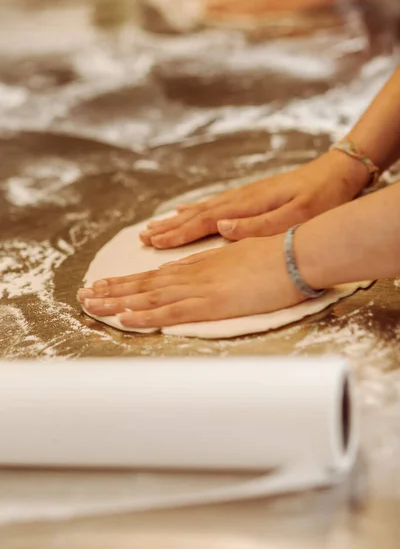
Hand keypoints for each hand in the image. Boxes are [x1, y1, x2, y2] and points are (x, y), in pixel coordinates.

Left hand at [78, 236, 304, 327]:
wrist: (297, 254)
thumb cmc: (276, 256)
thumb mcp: (238, 257)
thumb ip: (214, 264)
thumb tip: (194, 269)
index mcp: (201, 265)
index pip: (157, 275)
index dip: (130, 281)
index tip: (107, 284)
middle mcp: (195, 274)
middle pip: (146, 283)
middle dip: (113, 289)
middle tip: (85, 294)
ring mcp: (201, 287)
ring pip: (151, 295)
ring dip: (119, 300)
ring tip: (91, 304)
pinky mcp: (213, 302)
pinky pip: (172, 311)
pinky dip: (147, 315)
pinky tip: (126, 318)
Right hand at [140, 151, 368, 248]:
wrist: (338, 173)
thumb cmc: (321, 198)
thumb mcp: (295, 216)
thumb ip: (258, 225)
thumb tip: (221, 227)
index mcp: (247, 205)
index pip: (204, 221)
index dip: (177, 233)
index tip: (154, 242)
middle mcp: (239, 199)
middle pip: (196, 214)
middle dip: (169, 228)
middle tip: (143, 237)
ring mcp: (243, 196)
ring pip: (201, 208)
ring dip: (177, 219)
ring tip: (155, 225)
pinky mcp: (250, 196)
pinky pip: (213, 203)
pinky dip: (194, 208)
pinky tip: (184, 209)